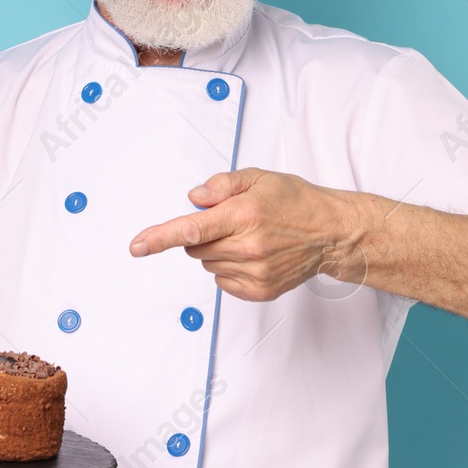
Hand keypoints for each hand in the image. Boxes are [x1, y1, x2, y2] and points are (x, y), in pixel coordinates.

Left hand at [128, 167, 364, 301]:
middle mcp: (247, 247)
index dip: (159, 238)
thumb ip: (222, 184)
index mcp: (243, 215)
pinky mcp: (260, 290)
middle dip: (201, 234)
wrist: (330, 232)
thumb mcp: (258, 177)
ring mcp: (255, 272)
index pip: (191, 229)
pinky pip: (223, 282)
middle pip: (195, 247)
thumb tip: (194, 198)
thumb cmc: (295, 201)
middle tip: (229, 222)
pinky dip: (229, 269)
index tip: (137, 245)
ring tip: (248, 237)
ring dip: (216, 251)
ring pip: (208, 264)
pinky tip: (252, 255)